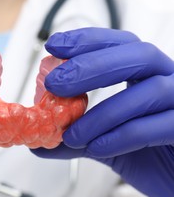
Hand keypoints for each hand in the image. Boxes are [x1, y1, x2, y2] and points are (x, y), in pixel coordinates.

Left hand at [31, 28, 173, 196]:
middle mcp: (170, 80)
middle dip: (91, 66)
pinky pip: (159, 126)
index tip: (54, 46)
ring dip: (102, 113)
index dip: (88, 41)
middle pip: (138, 55)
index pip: (120, 44)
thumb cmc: (145, 154)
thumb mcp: (103, 142)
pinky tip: (96, 148)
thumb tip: (36, 141)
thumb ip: (74, 137)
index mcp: (146, 74)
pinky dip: (122, 136)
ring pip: (150, 91)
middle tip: (54, 83)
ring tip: (71, 135)